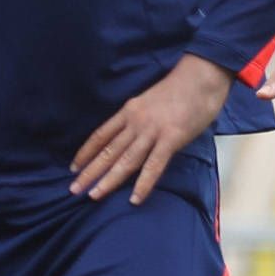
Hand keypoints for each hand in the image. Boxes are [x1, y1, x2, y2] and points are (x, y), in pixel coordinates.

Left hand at [73, 53, 231, 202]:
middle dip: (89, 172)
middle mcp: (135, 123)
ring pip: (125, 160)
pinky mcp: (172, 139)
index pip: (100, 136)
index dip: (85, 153)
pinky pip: (154, 166)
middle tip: (73, 190)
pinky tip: (134, 199)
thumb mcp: (149, 101)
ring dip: (108, 180)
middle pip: (107, 151)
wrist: (201, 76)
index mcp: (128, 112)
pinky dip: (143, 184)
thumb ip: (139, 118)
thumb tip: (134, 136)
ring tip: (93, 196)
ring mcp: (152, 131)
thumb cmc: (180, 88)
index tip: (73, 167)